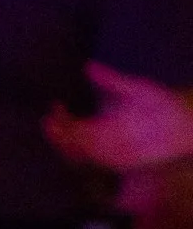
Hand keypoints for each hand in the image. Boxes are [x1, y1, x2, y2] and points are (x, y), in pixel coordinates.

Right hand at [44, 63, 192, 173]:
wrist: (186, 122)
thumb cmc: (163, 104)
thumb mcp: (134, 88)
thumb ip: (111, 80)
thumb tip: (88, 66)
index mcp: (103, 125)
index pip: (73, 126)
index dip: (61, 118)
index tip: (54, 105)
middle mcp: (104, 141)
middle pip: (72, 142)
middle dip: (58, 134)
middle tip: (49, 123)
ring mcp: (113, 152)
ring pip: (82, 154)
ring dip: (68, 145)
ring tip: (59, 132)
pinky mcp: (125, 162)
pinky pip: (100, 161)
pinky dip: (88, 154)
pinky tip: (81, 143)